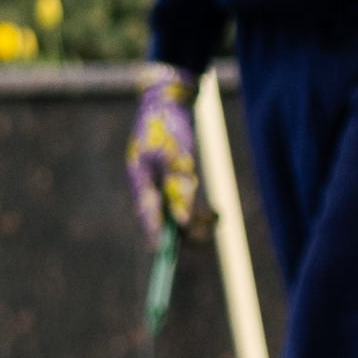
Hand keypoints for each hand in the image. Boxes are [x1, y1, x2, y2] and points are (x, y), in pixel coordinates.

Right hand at [125, 65, 202, 245]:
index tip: (162, 257)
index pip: (147, 217)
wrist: (168, 100)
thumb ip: (179, 187)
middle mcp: (148, 187)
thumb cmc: (169, 124)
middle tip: (209, 228)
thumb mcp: (177, 155)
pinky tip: (215, 212)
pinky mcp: (169, 181)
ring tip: (217, 216)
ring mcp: (158, 184)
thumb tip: (185, 221)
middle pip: (163, 222)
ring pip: (176, 217)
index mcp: (140, 181)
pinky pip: (183, 207)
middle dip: (186, 231)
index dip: (155, 238)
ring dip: (196, 223)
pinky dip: (198, 212)